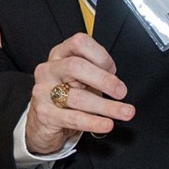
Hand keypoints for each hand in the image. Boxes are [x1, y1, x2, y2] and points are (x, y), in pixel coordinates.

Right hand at [26, 33, 133, 153]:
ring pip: (78, 97)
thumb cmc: (66, 94)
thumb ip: (95, 72)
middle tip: (121, 91)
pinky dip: (94, 122)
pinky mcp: (45, 114)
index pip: (79, 43)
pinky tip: (106, 124)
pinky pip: (73, 118)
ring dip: (106, 106)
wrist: (44, 120)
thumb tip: (117, 83)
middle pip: (75, 66)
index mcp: (59, 55)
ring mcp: (43, 91)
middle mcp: (48, 70)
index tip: (113, 69)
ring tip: (124, 112)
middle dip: (103, 79)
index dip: (100, 55)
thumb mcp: (80, 77)